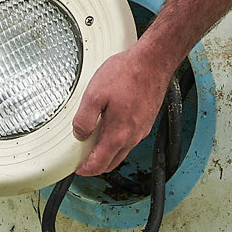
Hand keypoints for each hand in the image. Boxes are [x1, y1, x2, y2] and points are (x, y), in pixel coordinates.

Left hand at [71, 47, 172, 174]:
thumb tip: (79, 134)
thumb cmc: (127, 74)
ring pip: (122, 151)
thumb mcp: (94, 94)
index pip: (100, 164)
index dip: (86, 170)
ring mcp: (141, 129)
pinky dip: (118, 141)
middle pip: (112, 162)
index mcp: (118, 134)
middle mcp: (133, 136)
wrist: (153, 62)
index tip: (77, 168)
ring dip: (107, 153)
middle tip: (83, 159)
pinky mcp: (146, 121)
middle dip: (96, 165)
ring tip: (94, 142)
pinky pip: (130, 139)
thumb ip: (84, 119)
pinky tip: (110, 127)